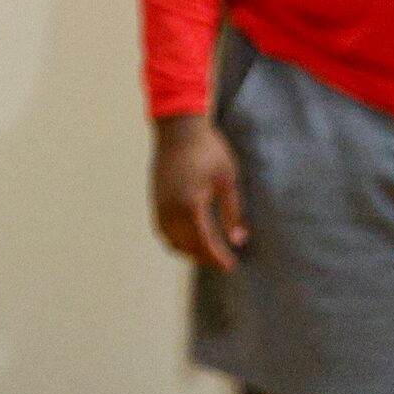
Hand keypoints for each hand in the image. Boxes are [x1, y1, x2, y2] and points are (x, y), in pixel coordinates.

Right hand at [150, 115, 246, 271]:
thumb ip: (233, 211)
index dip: (217, 257)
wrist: (178, 126)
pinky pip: (162, 228)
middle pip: (185, 245)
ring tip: (206, 253)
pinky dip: (174, 239)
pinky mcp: (155, 197)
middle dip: (203, 258)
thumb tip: (238, 239)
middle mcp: (171, 207)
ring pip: (169, 239)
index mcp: (190, 203)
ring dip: (187, 251)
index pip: (204, 242)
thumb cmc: (208, 149)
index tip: (231, 266)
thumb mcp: (228, 179)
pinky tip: (188, 238)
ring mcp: (159, 202)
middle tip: (222, 262)